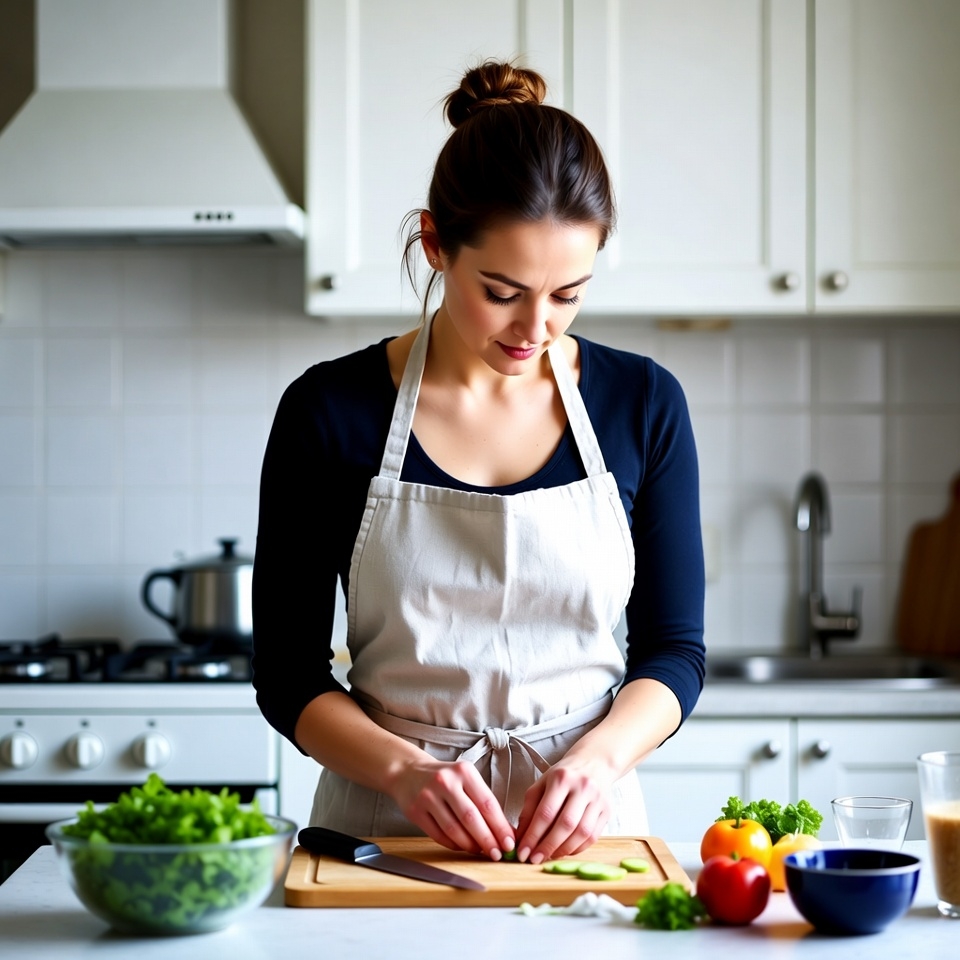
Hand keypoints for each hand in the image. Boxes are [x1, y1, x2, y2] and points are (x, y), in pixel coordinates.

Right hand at [388, 758, 515, 859]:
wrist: (408, 772)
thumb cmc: (445, 779)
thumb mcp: (466, 780)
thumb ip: (484, 802)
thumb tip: (507, 831)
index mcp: (464, 771)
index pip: (487, 803)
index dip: (500, 826)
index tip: (509, 843)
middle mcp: (445, 782)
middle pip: (471, 818)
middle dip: (487, 840)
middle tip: (498, 854)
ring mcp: (428, 796)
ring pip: (454, 829)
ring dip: (470, 845)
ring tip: (481, 852)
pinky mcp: (415, 811)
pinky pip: (438, 835)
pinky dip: (453, 844)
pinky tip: (462, 847)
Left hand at [513, 758, 615, 863]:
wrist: (594, 763)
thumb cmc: (563, 776)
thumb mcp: (542, 784)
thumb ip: (529, 809)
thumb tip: (520, 837)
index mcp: (562, 778)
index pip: (546, 812)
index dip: (533, 835)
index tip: (523, 851)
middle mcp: (583, 787)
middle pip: (566, 824)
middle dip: (548, 846)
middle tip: (534, 859)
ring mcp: (598, 800)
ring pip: (582, 833)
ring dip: (563, 850)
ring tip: (548, 856)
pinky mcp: (607, 811)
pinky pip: (592, 837)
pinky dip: (577, 848)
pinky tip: (564, 850)